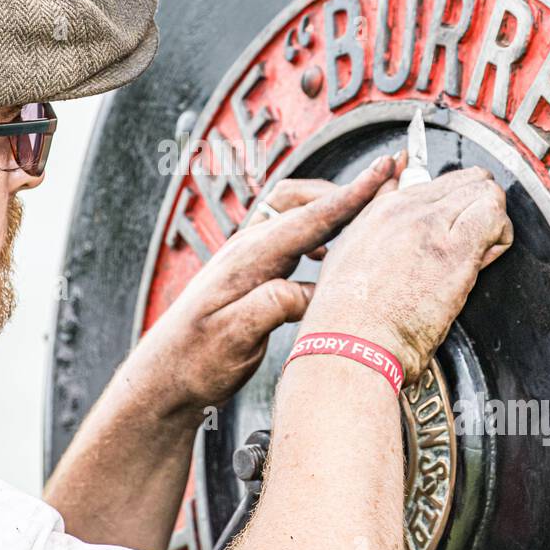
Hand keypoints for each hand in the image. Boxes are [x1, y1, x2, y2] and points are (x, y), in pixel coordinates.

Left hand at [123, 156, 398, 422]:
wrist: (164, 377)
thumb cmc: (193, 360)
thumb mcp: (235, 338)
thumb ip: (272, 307)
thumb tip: (311, 290)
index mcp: (249, 257)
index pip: (309, 217)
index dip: (352, 195)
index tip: (384, 172)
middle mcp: (248, 248)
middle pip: (302, 200)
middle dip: (344, 192)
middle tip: (385, 192)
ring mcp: (249, 258)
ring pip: (296, 215)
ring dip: (330, 212)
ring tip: (367, 221)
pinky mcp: (252, 273)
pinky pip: (291, 238)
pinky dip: (318, 235)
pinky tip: (332, 257)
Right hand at [300, 166, 512, 382]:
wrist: (352, 343)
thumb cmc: (347, 314)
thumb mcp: (349, 251)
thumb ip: (374, 215)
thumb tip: (391, 187)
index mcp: (384, 210)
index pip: (441, 182)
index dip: (457, 205)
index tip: (457, 230)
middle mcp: (409, 210)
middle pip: (469, 180)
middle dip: (481, 207)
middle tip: (479, 240)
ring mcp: (432, 227)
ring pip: (486, 193)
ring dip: (495, 221)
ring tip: (484, 252)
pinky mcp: (454, 252)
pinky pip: (494, 218)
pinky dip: (501, 236)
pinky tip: (486, 260)